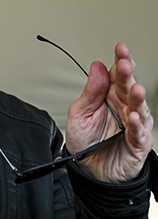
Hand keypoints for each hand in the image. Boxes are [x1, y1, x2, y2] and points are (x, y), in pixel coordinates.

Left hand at [65, 43, 153, 182]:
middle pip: (129, 87)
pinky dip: (137, 125)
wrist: (89, 170)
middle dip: (128, 75)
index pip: (118, 75)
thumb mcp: (79, 113)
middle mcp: (125, 107)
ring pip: (139, 108)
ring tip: (135, 88)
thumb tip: (97, 67)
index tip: (120, 48)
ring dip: (137, 97)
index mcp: (111, 97)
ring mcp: (134, 124)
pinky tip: (134, 117)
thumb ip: (90, 91)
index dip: (121, 61)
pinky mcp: (138, 143)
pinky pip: (139, 133)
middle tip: (124, 63)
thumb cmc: (86, 142)